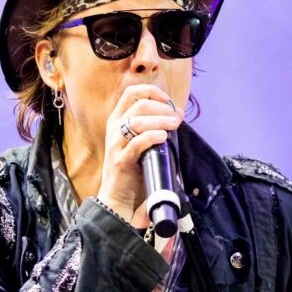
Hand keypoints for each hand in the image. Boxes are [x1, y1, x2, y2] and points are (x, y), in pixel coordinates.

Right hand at [97, 84, 183, 227]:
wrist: (118, 199)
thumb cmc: (133, 170)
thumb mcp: (143, 143)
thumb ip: (155, 127)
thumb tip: (178, 113)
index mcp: (118, 120)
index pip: (132, 92)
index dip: (152, 92)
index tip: (168, 101)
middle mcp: (114, 128)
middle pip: (139, 105)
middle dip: (161, 108)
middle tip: (176, 118)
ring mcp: (115, 144)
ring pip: (137, 121)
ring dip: (160, 120)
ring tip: (174, 125)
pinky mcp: (120, 160)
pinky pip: (136, 143)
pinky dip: (152, 137)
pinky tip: (164, 137)